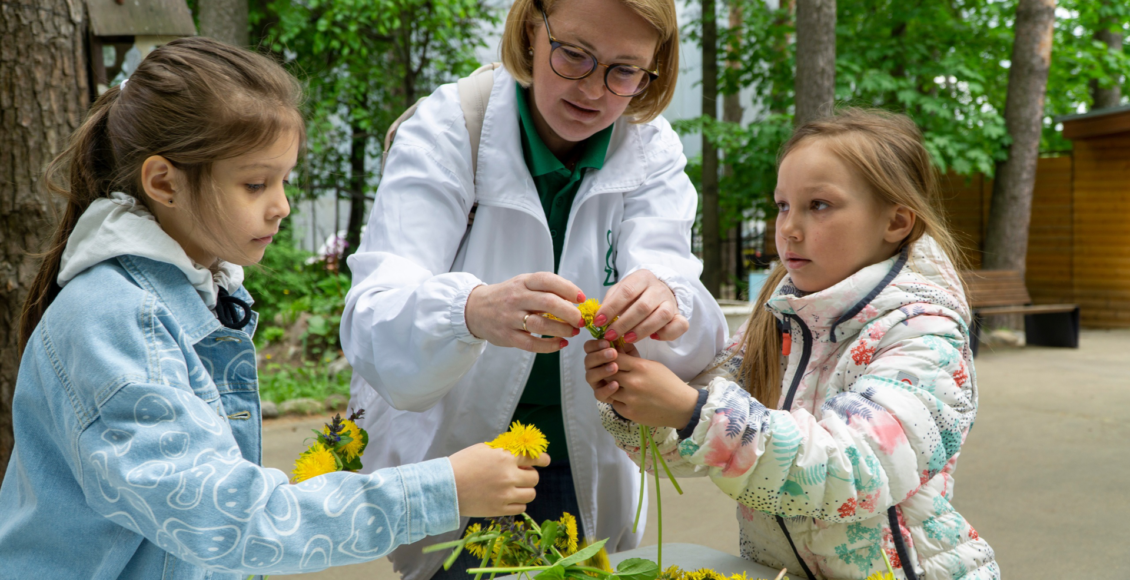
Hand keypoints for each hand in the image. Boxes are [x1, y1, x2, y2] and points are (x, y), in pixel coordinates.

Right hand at [449, 443, 550, 516]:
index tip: (545, 461)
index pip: (533, 457)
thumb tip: (519, 452)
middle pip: (534, 478)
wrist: (446, 487)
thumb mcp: (483, 449)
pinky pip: (521, 508)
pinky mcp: (500, 509)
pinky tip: (509, 498)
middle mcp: (509, 476)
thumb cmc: (462, 464)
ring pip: (531, 494)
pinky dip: (518, 503)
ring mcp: (505, 494)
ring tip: (515, 488)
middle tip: (521, 476)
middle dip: (529, 475)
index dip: (542, 459)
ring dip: (526, 490)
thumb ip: (503, 451)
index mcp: (505, 457)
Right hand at [465, 272, 585, 352]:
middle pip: (548, 303)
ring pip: (541, 325)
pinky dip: (549, 346)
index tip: (581, 298)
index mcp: (523, 282)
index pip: (547, 280)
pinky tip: (561, 344)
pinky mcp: (507, 336)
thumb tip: (575, 300)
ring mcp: (511, 318)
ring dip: (562, 330)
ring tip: (573, 332)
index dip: (568, 288)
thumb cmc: (507, 296)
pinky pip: (531, 344)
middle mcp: (517, 298)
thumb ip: (545, 289)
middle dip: (570, 312)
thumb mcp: (522, 284)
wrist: (475, 309)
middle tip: (581, 320)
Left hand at [583, 340, 699, 428]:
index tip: (609, 358)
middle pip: (606, 372)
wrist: (682, 407)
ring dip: (610, 387)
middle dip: (606, 371)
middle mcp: (633, 382)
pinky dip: (618, 400)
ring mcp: (630, 398)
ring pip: (607, 389)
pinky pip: (614, 403)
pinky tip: (627, 398)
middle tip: (611, 372)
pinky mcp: (629, 412)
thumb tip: (615, 349)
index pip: (613, 357)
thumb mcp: (653, 365)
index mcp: (640, 367)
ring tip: (619, 385)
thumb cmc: (668, 383)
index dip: (608, 357)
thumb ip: (633, 359)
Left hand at [595, 270, 687, 344]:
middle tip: (610, 335)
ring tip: (627, 339)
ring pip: (661, 316)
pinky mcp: (679, 315)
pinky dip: (666, 334)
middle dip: (624, 323)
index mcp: (642, 277)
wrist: (659, 290)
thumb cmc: (635, 293)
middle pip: (643, 306)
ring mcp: (671, 302)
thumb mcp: (619, 291)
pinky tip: (653, 338)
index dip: (611, 308)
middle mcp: (659, 288)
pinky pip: (679, 325)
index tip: (599, 322)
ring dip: (642, 330)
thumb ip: (610, 302)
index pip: (626, 291)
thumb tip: (598, 318)